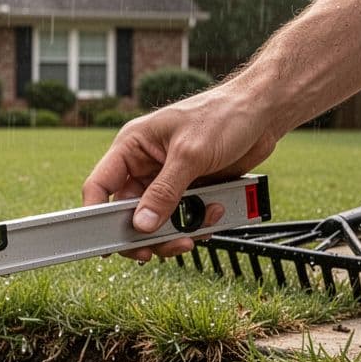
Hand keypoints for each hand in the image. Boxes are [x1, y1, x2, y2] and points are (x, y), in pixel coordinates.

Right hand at [82, 80, 279, 261]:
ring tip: (200, 227)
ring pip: (158, 221)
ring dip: (178, 230)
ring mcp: (168, 180)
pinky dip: (198, 224)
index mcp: (133, 146)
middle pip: (129, 213)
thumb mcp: (190, 154)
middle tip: (158, 248)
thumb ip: (165, 192)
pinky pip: (184, 219)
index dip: (96, 215)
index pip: (100, 185)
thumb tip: (142, 224)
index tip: (106, 242)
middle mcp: (146, 165)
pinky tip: (214, 213)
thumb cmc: (224, 114)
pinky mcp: (190, 190)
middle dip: (147, 232)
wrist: (263, 113)